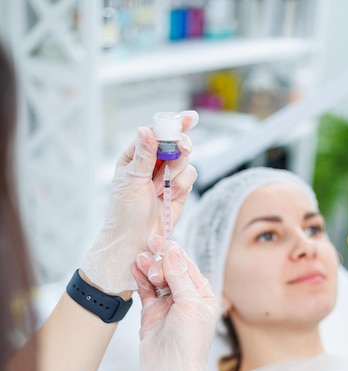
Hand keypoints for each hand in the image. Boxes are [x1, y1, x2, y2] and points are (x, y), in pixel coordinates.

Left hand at [80, 111, 198, 294]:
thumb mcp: (131, 180)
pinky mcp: (180, 192)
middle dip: (179, 147)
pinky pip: (190, 178)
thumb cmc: (124, 213)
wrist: (133, 243)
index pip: (156, 133)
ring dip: (175, 172)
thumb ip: (144, 155)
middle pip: (175, 143)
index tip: (189, 118)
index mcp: (135, 156)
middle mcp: (152, 164)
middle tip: (180, 150)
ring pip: (185, 160)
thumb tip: (146, 129)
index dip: (173, 124)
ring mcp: (167, 178)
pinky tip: (169, 197)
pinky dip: (182, 186)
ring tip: (158, 189)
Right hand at [132, 240, 218, 370]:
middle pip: (171, 270)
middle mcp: (186, 299)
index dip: (174, 253)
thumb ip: (179, 276)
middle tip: (150, 258)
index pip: (188, 267)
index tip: (161, 241)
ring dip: (148, 268)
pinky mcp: (151, 314)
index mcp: (203, 296)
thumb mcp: (190, 304)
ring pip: (156, 279)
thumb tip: (173, 250)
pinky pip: (145, 291)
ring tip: (139, 259)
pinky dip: (139, 279)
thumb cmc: (189, 343)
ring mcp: (168, 306)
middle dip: (160, 261)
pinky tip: (134, 269)